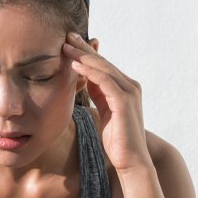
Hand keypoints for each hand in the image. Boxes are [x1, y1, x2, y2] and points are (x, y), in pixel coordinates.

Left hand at [62, 32, 149, 172]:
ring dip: (83, 56)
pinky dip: (89, 71)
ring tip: (66, 47)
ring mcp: (128, 92)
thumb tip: (85, 82)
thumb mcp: (104, 112)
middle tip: (66, 36)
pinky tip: (75, 65)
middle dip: (83, 49)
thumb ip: (98, 96)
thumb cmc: (116, 141)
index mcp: (124, 88)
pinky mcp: (124, 101)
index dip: (85, 54)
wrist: (131, 161)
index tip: (69, 44)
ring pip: (103, 68)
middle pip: (102, 62)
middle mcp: (129, 86)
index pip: (102, 66)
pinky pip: (104, 81)